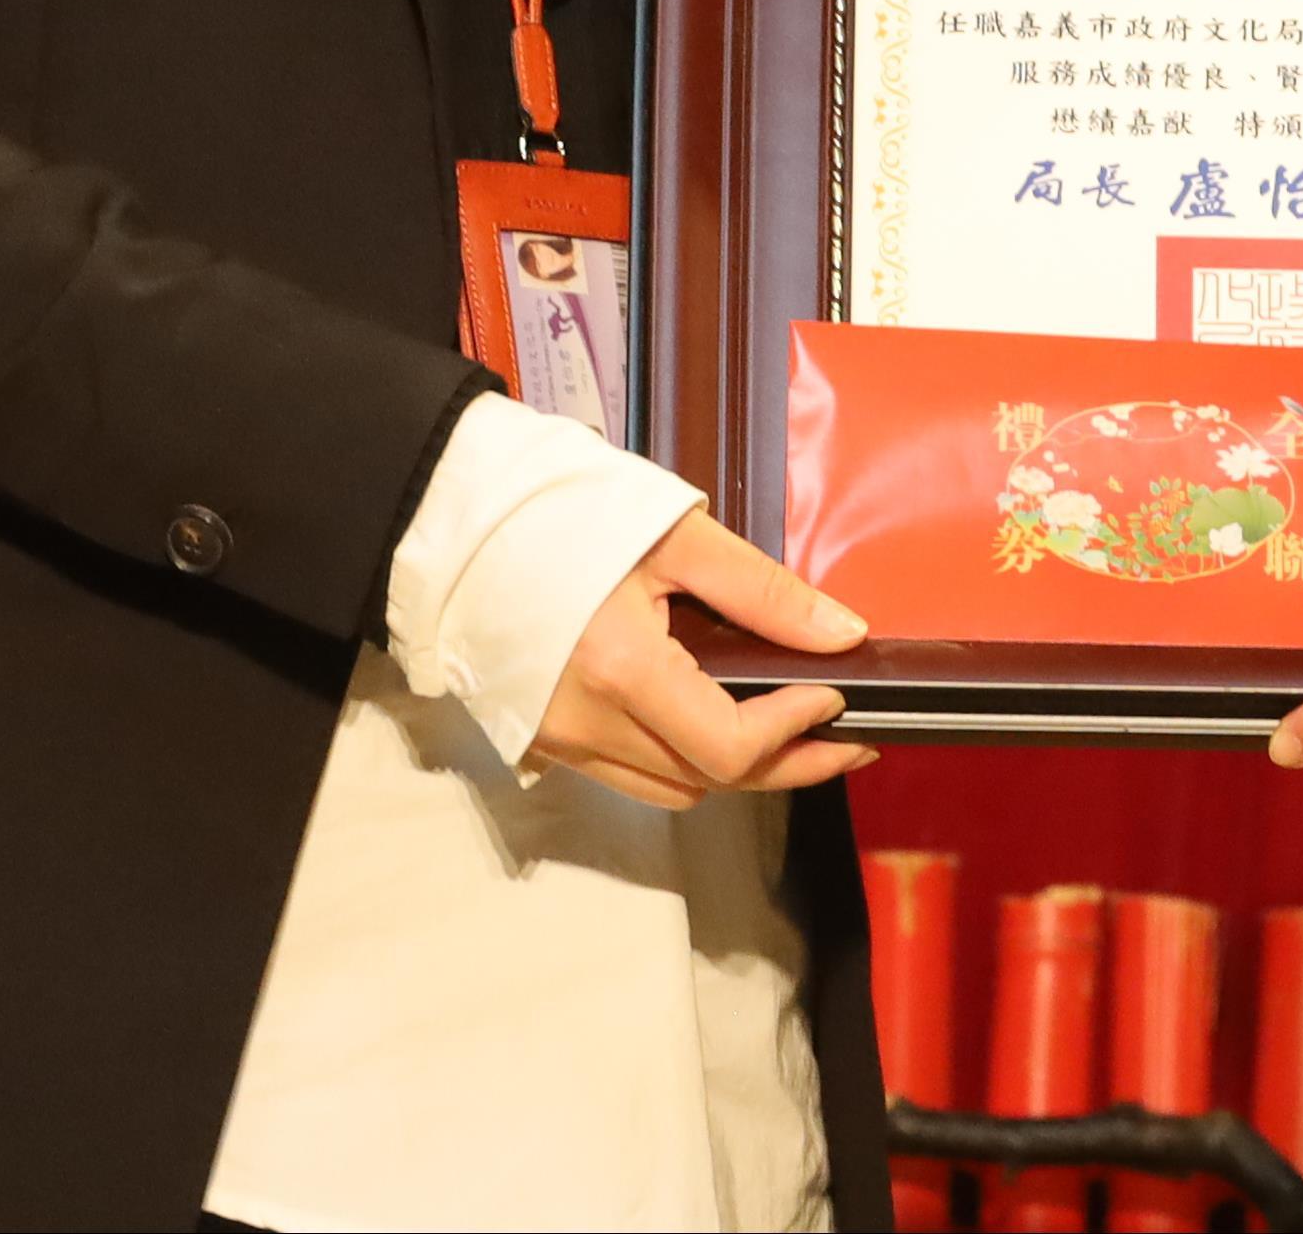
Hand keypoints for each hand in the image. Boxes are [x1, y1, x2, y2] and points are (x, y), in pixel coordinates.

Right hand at [528, 508, 877, 810]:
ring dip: (733, 769)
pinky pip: (627, 773)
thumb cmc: (560, 515)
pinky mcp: (539, 739)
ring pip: (670, 788)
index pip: (731, 748)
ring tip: (788, 731)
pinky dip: (679, 759)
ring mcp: (557, 740)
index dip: (796, 732)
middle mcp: (587, 724)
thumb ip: (764, 592)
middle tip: (845, 737)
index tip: (835, 695)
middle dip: (786, 763)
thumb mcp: (678, 536)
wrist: (456, 521)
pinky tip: (710, 720)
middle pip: (710, 781)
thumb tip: (842, 634)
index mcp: (623, 672)